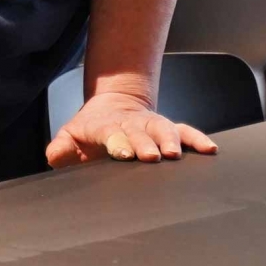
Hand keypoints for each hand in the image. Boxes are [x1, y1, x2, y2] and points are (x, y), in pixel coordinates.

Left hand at [44, 90, 217, 167]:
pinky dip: (198, 139)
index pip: (111, 134)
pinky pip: (185, 132)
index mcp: (106, 127)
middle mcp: (132, 125)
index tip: (123, 154)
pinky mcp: (167, 130)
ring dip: (172, 140)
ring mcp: (151, 126)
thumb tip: (55, 158)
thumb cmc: (90, 131)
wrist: (112, 107)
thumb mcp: (70, 137)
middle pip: (141, 132)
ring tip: (177, 154)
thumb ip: (61, 149)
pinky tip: (210, 149)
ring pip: (165, 129)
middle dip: (147, 143)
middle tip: (153, 156)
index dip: (118, 143)